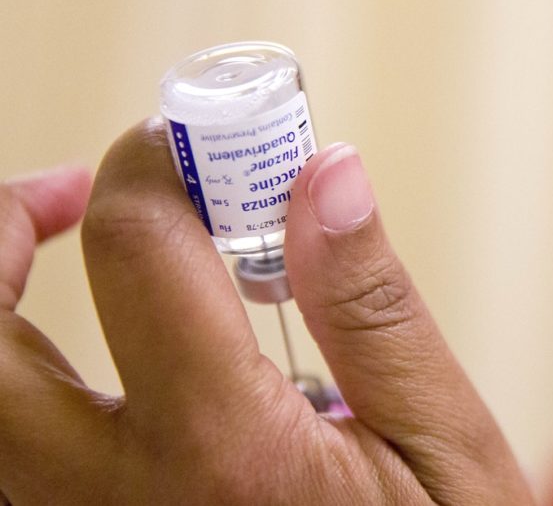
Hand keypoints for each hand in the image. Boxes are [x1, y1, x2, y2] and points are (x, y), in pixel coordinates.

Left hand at [0, 119, 534, 503]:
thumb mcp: (445, 447)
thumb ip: (375, 311)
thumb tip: (326, 175)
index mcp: (227, 457)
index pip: (142, 256)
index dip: (157, 166)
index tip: (194, 146)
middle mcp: (123, 505)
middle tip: (67, 195)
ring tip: (55, 258)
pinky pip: (15, 464)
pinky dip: (19, 387)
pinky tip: (79, 361)